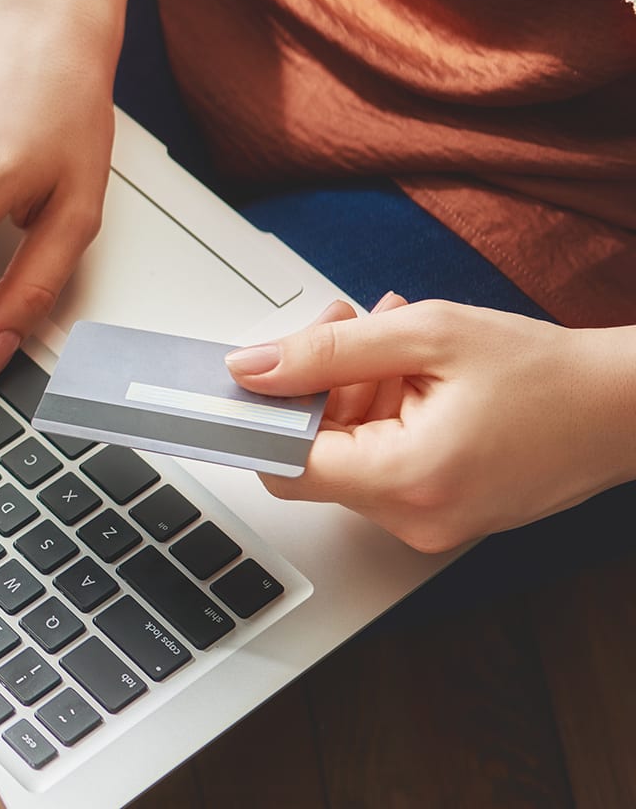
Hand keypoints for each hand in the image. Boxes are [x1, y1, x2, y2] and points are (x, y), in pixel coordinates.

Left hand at [227, 297, 635, 551]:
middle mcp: (413, 519)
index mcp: (407, 480)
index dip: (262, 414)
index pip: (286, 464)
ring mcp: (428, 524)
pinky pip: (383, 465)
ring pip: (348, 456)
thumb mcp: (427, 335)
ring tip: (394, 340)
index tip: (252, 376)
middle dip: (317, 385)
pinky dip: (383, 415)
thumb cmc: (548, 373)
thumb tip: (252, 367)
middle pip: (315, 456)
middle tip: (347, 326)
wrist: (628, 408)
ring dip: (353, 392)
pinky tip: (412, 372)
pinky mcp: (442, 514)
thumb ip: (329, 351)